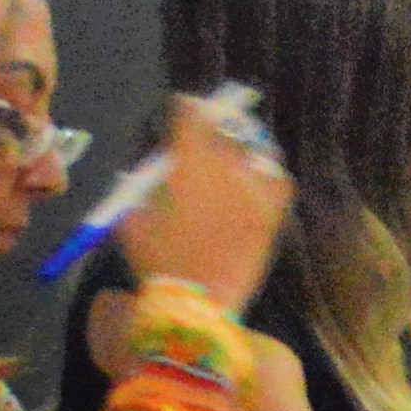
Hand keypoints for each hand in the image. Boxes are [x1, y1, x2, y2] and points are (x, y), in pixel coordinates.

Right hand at [106, 94, 293, 314]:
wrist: (198, 304)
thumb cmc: (157, 262)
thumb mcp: (131, 221)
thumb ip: (138, 190)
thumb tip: (146, 176)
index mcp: (189, 161)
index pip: (191, 113)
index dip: (185, 106)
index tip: (181, 107)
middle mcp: (227, 167)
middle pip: (225, 128)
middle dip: (213, 126)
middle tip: (206, 132)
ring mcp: (255, 190)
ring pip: (256, 150)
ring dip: (244, 144)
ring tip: (236, 150)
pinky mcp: (272, 214)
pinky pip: (279, 181)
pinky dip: (270, 173)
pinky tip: (261, 176)